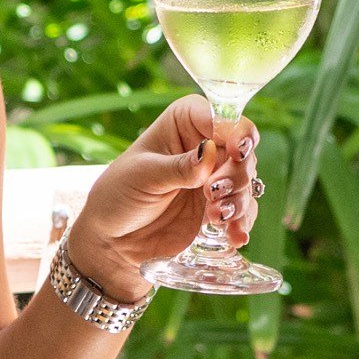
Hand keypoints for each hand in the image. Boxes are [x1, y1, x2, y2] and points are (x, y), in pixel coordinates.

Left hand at [68, 97, 258, 300]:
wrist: (112, 242)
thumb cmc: (118, 196)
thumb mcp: (144, 177)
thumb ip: (178, 167)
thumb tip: (210, 152)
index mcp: (184, 124)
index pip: (220, 115)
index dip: (235, 130)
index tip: (238, 150)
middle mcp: (206, 147)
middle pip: (242, 149)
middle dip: (237, 172)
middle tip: (214, 192)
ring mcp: (214, 179)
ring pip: (246, 181)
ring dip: (238, 199)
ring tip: (216, 217)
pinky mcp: (219, 208)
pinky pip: (243, 211)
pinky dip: (242, 222)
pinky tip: (234, 235)